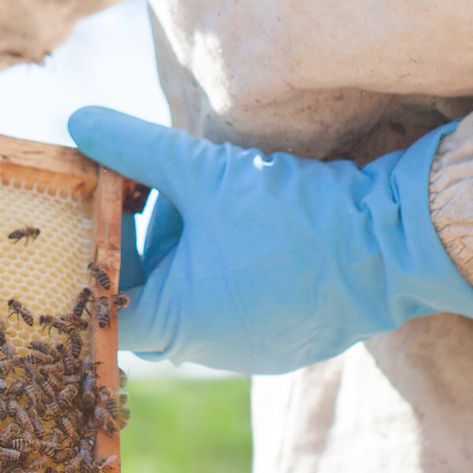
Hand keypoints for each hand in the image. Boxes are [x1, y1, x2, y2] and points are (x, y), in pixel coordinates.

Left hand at [67, 107, 472, 374]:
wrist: (393, 244)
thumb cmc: (292, 216)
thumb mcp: (204, 172)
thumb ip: (135, 149)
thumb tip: (78, 122)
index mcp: (180, 324)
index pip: (105, 298)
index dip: (97, 246)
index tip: (106, 202)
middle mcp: (211, 350)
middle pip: (149, 291)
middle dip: (148, 235)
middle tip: (155, 184)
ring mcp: (252, 349)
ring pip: (193, 293)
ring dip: (191, 244)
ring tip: (214, 194)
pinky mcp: (286, 337)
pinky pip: (235, 301)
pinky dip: (230, 262)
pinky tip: (254, 223)